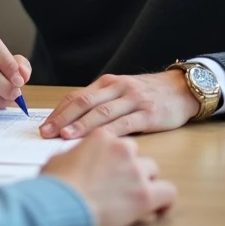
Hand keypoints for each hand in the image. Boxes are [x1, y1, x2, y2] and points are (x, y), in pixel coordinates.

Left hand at [40, 71, 200, 139]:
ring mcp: (133, 100)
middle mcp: (117, 88)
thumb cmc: (147, 95)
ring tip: (65, 136)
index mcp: (107, 83)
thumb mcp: (121, 92)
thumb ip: (100, 103)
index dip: (58, 112)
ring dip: (81, 125)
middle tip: (45, 133)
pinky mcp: (148, 114)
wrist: (181, 89)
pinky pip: (125, 124)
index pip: (76, 96)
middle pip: (84, 102)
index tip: (43, 126)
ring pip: (102, 112)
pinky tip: (98, 142)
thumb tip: (70, 123)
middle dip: (62, 118)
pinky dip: (109, 133)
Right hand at [41, 129, 175, 225]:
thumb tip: (75, 160)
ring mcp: (135, 170)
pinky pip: (168, 192)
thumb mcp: (59, 159)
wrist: (60, 201)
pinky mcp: (144, 193)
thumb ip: (75, 155)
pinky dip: (163, 202)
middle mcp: (122, 148)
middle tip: (120, 183)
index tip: (111, 167)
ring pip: (151, 171)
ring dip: (143, 183)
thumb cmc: (56, 183)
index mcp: (101, 136)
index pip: (117, 142)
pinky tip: (156, 208)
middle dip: (130, 168)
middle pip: (136, 154)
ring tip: (132, 197)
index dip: (115, 156)